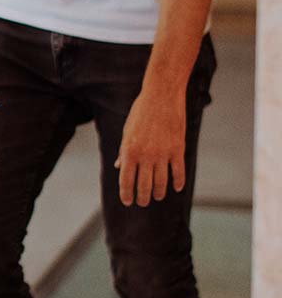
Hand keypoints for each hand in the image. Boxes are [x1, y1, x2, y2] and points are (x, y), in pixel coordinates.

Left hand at [115, 86, 186, 206]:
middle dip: (142, 198)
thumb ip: (124, 152)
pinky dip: (177, 182)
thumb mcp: (127, 132)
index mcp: (129, 152)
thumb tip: (119, 168)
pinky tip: (176, 188)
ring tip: (158, 196)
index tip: (128, 202)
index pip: (126, 181)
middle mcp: (145, 155)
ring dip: (158, 192)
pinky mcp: (178, 148)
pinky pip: (178, 171)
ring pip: (161, 182)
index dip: (126, 195)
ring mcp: (163, 153)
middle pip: (143, 186)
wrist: (161, 95)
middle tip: (143, 202)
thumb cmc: (141, 112)